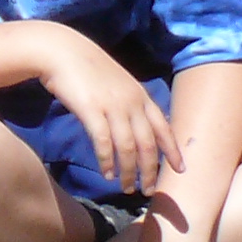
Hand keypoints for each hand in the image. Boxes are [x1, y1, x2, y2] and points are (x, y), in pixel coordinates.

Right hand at [34, 29, 179, 198]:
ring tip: (126, 188)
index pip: (163, 128)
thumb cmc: (86, 67)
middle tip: (148, 190)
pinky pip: (103, 143)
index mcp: (140, 96)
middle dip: (150, 171)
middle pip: (148, 144)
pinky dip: (107, 161)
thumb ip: (129, 102)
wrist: (61, 51)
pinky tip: (107, 173)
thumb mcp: (117, 82)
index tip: (180, 170)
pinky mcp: (91, 111)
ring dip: (128, 172)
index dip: (173, 151)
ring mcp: (112, 107)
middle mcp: (131, 103)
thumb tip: (136, 126)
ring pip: (128, 148)